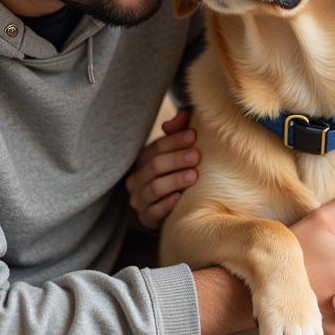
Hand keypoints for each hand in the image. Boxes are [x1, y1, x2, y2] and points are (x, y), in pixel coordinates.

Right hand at [126, 109, 198, 229]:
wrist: (177, 210)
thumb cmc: (180, 173)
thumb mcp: (180, 151)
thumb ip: (181, 130)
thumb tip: (184, 114)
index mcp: (143, 160)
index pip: (156, 147)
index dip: (175, 140)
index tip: (194, 135)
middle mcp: (137, 179)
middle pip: (154, 166)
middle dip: (176, 159)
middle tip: (197, 156)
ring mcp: (140, 200)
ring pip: (154, 188)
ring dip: (174, 180)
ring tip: (194, 175)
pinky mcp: (147, 219)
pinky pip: (154, 212)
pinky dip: (166, 204)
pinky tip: (180, 198)